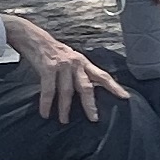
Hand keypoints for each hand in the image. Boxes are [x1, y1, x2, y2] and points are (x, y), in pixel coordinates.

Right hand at [2, 16, 124, 123]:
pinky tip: (46, 113)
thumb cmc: (53, 52)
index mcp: (83, 62)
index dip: (114, 87)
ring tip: (64, 121)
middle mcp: (76, 63)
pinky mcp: (48, 68)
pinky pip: (49, 90)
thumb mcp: (71, 59)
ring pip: (67, 92)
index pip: (102, 75)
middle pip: (86, 87)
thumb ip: (79, 73)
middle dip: (90, 104)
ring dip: (65, 108)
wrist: (34, 39)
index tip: (125, 97)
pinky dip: (47, 103)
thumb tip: (88, 90)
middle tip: (93, 119)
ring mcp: (62, 66)